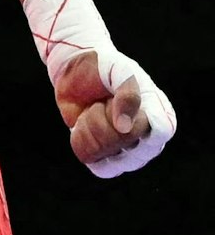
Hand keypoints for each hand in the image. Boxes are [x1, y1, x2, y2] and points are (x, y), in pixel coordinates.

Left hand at [53, 49, 171, 175]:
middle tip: (101, 102)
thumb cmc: (103, 68)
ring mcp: (128, 151)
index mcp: (160, 114)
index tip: (113, 100)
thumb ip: (128, 95)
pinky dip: (82, 144)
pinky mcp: (106, 157)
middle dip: (101, 118)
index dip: (132, 117)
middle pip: (126, 142)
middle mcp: (149, 138)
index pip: (159, 131)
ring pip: (111, 158)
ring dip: (90, 130)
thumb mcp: (119, 70)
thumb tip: (125, 128)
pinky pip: (97, 166)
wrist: (74, 73)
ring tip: (93, 112)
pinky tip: (82, 127)